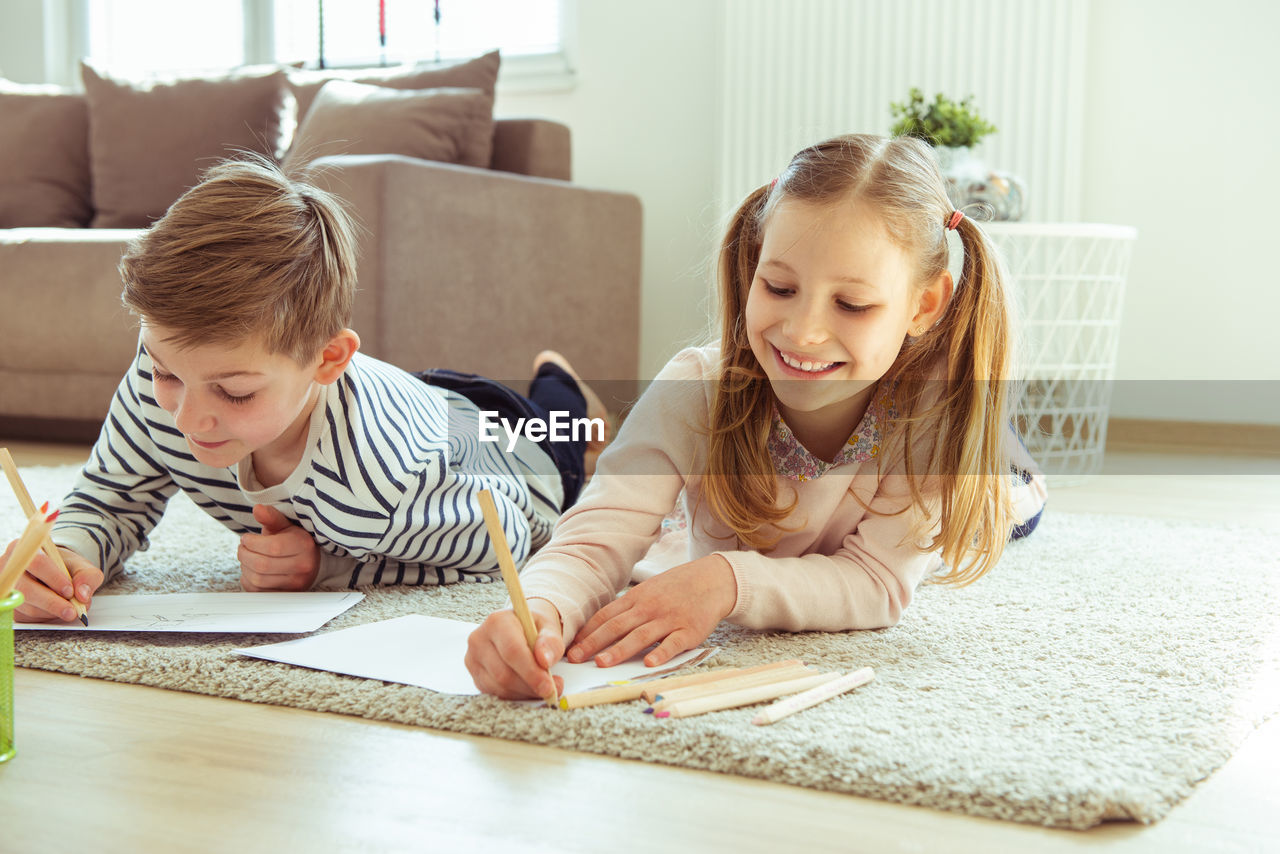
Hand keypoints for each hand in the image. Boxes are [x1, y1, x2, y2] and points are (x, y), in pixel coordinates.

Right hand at [3, 540, 101, 623]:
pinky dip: (43, 616)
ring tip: (68, 609)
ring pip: (25, 605)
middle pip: (26, 588)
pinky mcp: (7, 603)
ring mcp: (6, 586)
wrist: (55, 572)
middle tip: (71, 611)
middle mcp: (10, 566)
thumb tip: (82, 595)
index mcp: (26, 548)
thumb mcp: (81, 566)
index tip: (69, 591)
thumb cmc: (64, 567)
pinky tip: (54, 610)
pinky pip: (24, 615)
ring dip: (50, 611)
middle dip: (52, 602)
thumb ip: (87, 576)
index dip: (53, 578)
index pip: (36, 562)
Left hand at [238, 504, 319, 591]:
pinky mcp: (285, 595)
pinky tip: (250, 570)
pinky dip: (247, 580)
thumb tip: (257, 509)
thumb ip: (271, 517)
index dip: (252, 543)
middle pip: (262, 565)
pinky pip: (257, 591)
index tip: (246, 538)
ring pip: (257, 580)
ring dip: (244, 567)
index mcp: (304, 546)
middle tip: (242, 547)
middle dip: (244, 554)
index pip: (273, 547)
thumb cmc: (292, 541)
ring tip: (246, 557)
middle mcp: (303, 567)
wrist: (308, 561)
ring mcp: (295, 584)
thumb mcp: (284, 525)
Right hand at [465, 598, 564, 700]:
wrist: (521, 628)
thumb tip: (544, 660)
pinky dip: (516, 695)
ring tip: (543, 687)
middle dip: (530, 686)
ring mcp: (473, 659)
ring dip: (525, 692)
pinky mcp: (475, 675)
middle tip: (551, 690)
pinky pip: (495, 693)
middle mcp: (479, 639)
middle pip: (504, 673)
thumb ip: (551, 641)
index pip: (512, 651)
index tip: (549, 686)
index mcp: (497, 621)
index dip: (531, 672)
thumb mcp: (548, 627)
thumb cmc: (534, 627)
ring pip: (499, 687)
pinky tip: (528, 688)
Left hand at [567, 554, 736, 668]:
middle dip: (594, 643)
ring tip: (602, 663)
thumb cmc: (675, 589)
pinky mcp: (689, 631)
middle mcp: (649, 607)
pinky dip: (660, 653)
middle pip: (617, 626)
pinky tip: (648, 663)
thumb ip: (627, 608)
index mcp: (636, 598)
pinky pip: (673, 644)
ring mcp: (669, 619)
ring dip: (620, 650)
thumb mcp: (648, 591)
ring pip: (640, 635)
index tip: (571, 647)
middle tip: (575, 658)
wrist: (711, 580)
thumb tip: (601, 627)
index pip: (606, 616)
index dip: (588, 632)